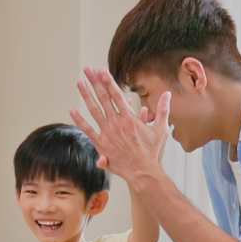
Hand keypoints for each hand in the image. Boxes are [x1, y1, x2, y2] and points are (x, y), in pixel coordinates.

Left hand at [69, 66, 170, 183]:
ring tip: (79, 83)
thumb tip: (168, 95)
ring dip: (86, 95)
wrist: (143, 171)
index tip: (101, 71)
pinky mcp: (101, 145)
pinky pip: (88, 130)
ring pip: (94, 110)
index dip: (108, 81)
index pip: (116, 95)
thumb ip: (163, 110)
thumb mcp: (160, 129)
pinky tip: (72, 110)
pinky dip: (79, 120)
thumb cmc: (152, 152)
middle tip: (88, 70)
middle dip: (95, 82)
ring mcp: (107, 133)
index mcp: (129, 118)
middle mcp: (116, 123)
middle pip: (103, 98)